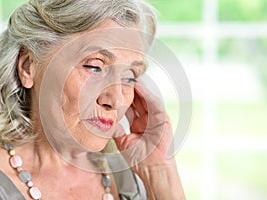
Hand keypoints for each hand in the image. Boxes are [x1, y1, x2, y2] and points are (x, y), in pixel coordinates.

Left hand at [114, 82, 185, 199]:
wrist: (152, 169)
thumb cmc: (140, 160)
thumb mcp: (123, 142)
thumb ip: (116, 130)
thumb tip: (106, 121)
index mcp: (138, 125)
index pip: (130, 107)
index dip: (123, 98)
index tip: (114, 89)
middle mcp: (147, 120)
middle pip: (138, 101)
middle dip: (130, 90)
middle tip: (121, 78)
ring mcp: (155, 119)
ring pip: (146, 100)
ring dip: (139, 89)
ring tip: (130, 79)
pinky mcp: (163, 119)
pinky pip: (155, 104)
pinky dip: (147, 96)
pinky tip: (140, 89)